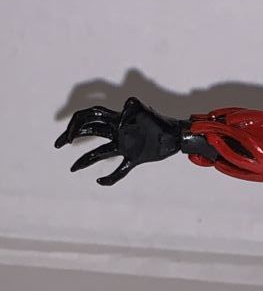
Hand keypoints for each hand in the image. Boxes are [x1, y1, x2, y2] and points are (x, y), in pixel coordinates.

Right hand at [55, 97, 187, 184]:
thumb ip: (133, 108)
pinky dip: (110, 177)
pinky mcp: (135, 157)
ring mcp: (125, 145)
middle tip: (58, 144)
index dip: (75, 123)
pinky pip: (120, 170)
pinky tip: (100, 182)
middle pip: (89, 131)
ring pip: (100, 153)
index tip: (68, 136)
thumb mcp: (145, 110)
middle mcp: (117, 132)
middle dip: (71, 135)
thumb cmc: (160, 121)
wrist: (177, 135)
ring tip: (72, 168)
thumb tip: (123, 112)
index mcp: (116, 120)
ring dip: (85, 160)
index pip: (89, 116)